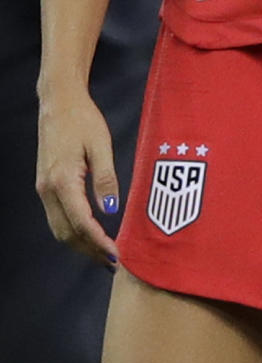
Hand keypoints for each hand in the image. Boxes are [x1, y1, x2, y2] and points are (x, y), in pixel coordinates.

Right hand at [36, 89, 119, 268]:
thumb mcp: (100, 144)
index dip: (98, 242)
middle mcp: (48, 189)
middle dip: (89, 250)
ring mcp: (43, 189)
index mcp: (63, 180)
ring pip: (59, 229)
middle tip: (113, 261)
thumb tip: (111, 210)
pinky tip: (89, 232)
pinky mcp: (45, 185)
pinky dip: (72, 231)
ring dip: (80, 244)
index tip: (116, 254)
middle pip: (66, 233)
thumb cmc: (83, 119)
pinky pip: (57, 217)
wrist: (58, 102)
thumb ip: (105, 178)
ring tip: (103, 252)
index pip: (80, 223)